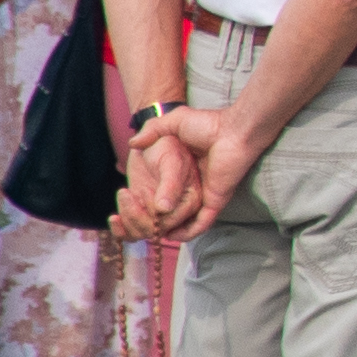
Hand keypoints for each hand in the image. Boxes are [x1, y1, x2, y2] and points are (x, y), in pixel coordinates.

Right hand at [120, 109, 230, 240]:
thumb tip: (133, 143)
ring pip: (183, 223)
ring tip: (146, 228)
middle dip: (148, 222)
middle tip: (128, 221)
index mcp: (182, 173)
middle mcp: (192, 188)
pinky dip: (186, 232)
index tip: (124, 207)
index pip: (159, 197)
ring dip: (164, 230)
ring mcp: (204, 197)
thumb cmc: (207, 124)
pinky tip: (171, 233)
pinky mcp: (215, 202)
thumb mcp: (174, 123)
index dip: (141, 205)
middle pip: (168, 214)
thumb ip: (153, 130)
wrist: (233, 129)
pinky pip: (200, 225)